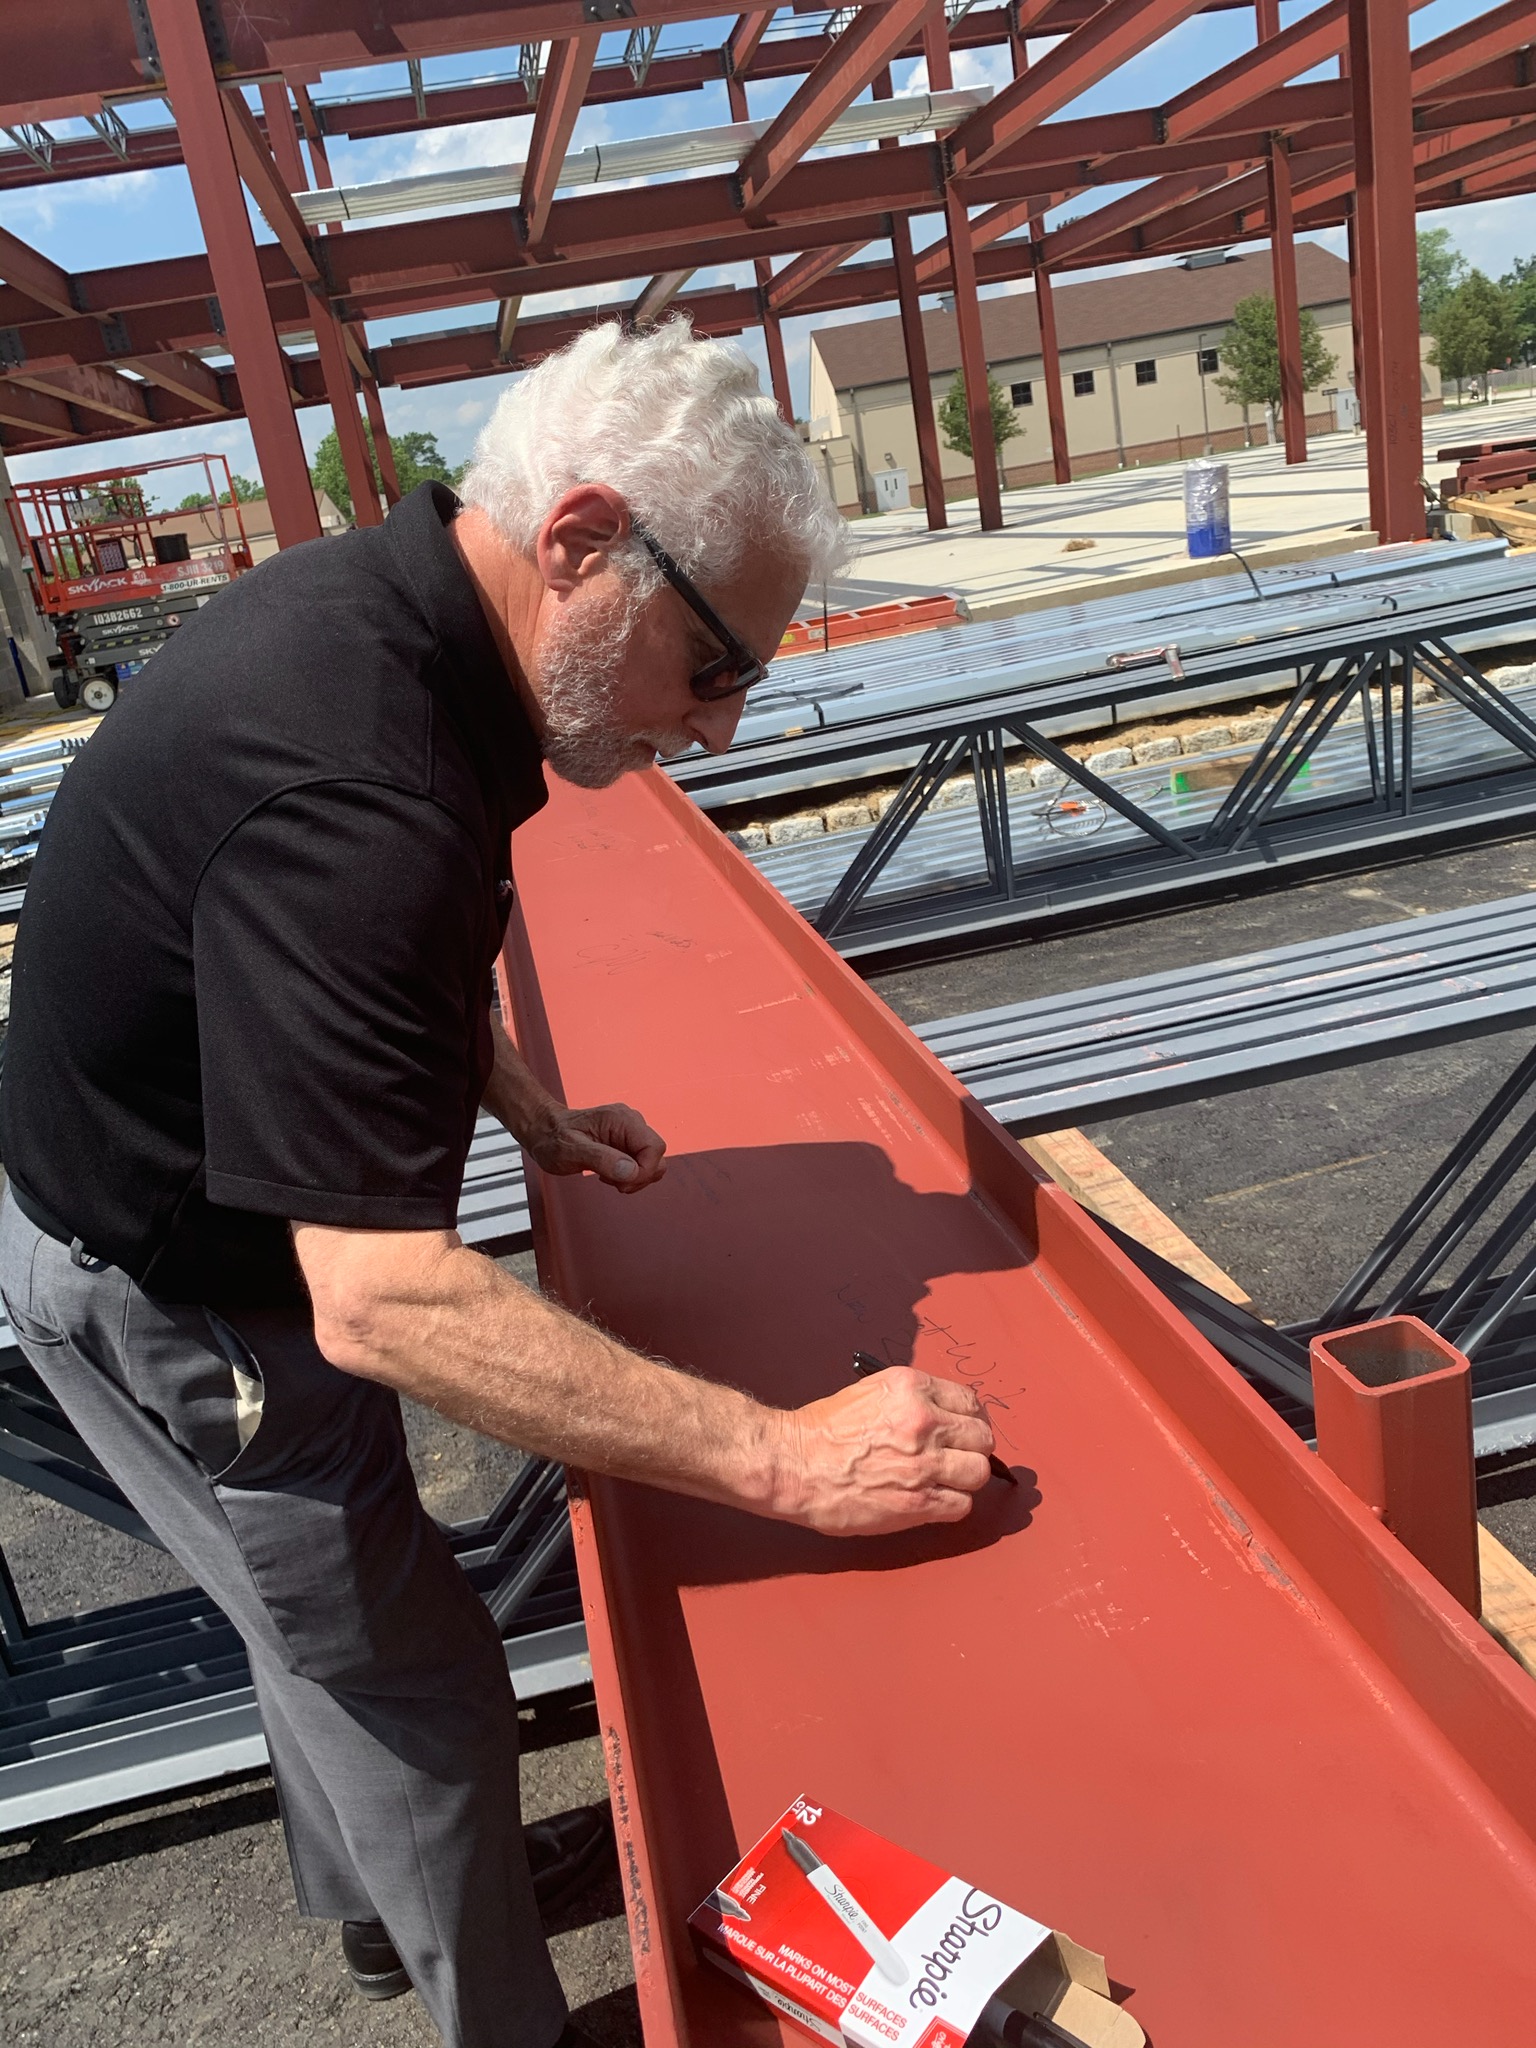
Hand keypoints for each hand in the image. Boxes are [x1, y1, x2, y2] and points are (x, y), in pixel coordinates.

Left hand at [523, 1101, 667, 1192]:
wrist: (544, 1131)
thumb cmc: (553, 1138)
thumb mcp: (570, 1151)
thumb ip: (601, 1159)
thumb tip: (631, 1170)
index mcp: (621, 1119)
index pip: (655, 1147)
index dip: (644, 1171)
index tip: (621, 1183)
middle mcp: (631, 1122)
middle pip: (657, 1157)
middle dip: (638, 1177)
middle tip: (611, 1181)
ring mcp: (630, 1132)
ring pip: (652, 1163)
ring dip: (633, 1178)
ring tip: (606, 1175)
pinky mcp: (627, 1142)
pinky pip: (641, 1164)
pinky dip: (628, 1175)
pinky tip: (608, 1172)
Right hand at [771, 1367, 995, 1534]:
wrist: (794, 1464)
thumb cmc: (823, 1430)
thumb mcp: (872, 1391)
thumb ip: (913, 1399)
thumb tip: (945, 1415)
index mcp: (913, 1388)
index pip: (971, 1402)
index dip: (970, 1420)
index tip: (963, 1431)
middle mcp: (925, 1422)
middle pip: (982, 1438)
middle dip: (971, 1449)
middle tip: (954, 1457)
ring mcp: (924, 1464)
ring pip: (978, 1472)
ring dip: (965, 1479)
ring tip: (945, 1481)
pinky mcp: (918, 1502)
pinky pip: (961, 1506)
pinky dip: (952, 1505)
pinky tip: (932, 1500)